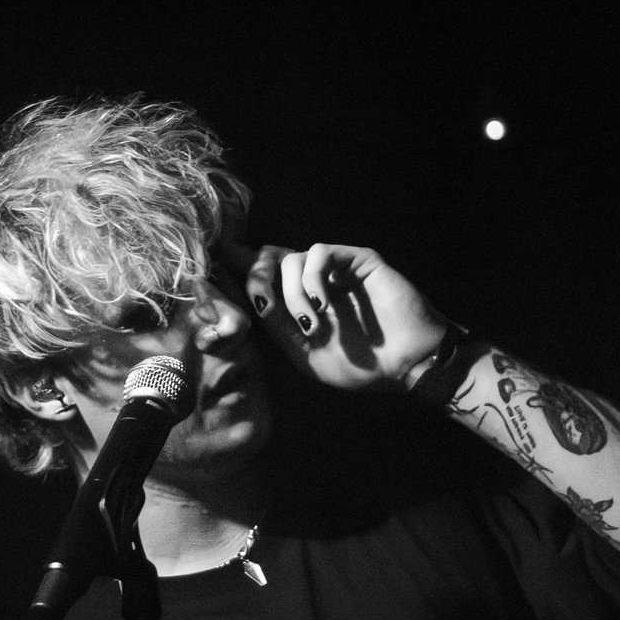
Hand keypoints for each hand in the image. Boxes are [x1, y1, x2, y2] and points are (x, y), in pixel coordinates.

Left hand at [221, 240, 449, 390]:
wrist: (407, 364)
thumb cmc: (361, 366)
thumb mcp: (305, 355)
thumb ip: (276, 326)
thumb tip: (245, 299)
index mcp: (297, 301)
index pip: (260, 273)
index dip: (235, 264)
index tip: (212, 260)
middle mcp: (313, 280)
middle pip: (267, 257)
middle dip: (256, 278)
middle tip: (265, 304)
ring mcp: (335, 268)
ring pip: (289, 257)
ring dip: (290, 293)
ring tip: (311, 323)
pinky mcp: (357, 259)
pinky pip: (318, 253)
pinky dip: (311, 280)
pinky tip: (322, 307)